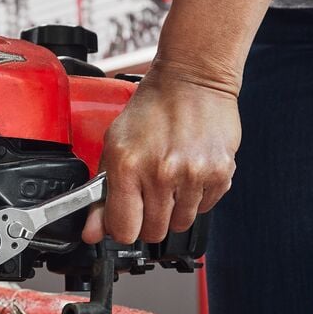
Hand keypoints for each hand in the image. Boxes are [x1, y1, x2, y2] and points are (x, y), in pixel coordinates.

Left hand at [82, 72, 240, 244]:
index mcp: (128, 165)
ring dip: (174, 209)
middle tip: (148, 195)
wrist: (193, 80)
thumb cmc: (152, 108)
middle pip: (153, 232)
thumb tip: (92, 232)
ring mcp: (193, 175)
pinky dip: (196, 198)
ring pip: (180, 224)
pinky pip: (205, 208)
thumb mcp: (115, 146)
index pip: (123, 229)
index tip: (124, 219)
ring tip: (170, 180)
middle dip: (148, 220)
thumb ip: (102, 194)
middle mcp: (162, 173)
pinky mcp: (220, 174)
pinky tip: (189, 173)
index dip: (121, 228)